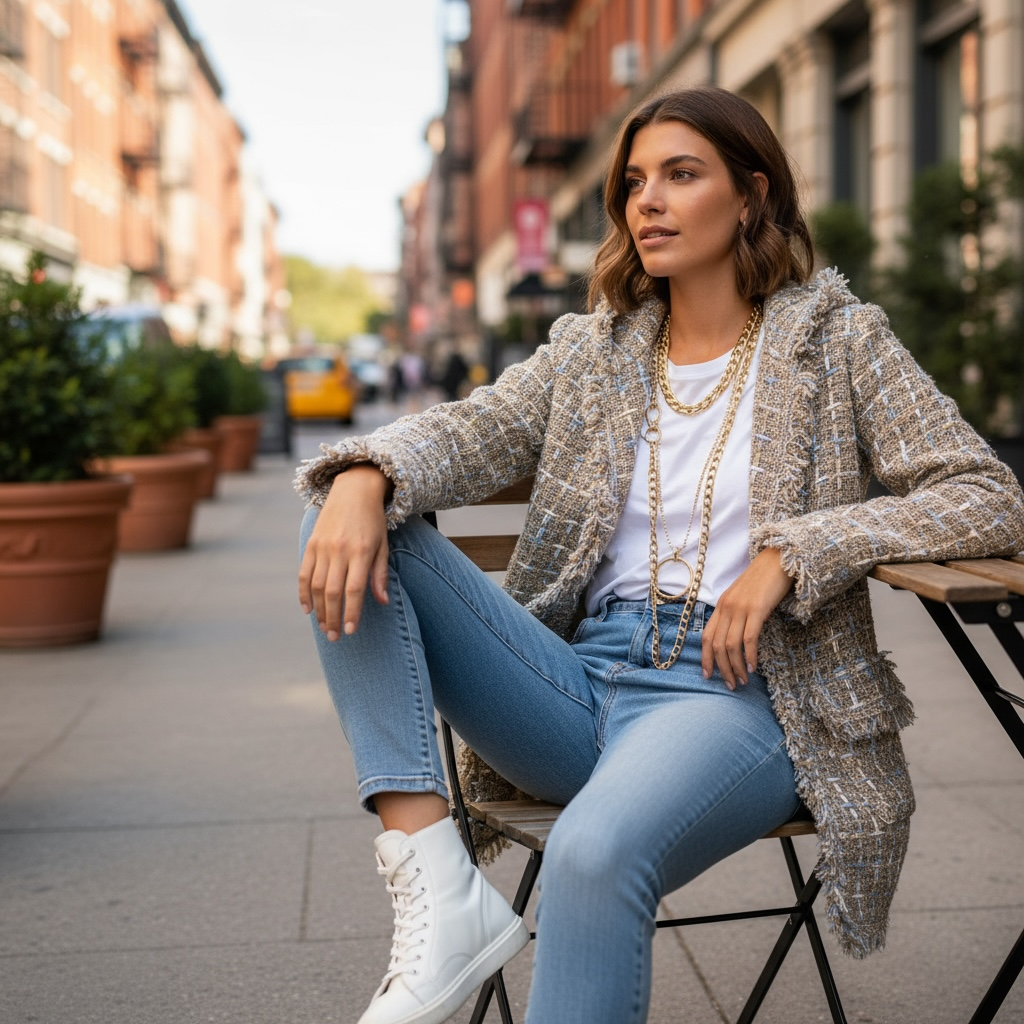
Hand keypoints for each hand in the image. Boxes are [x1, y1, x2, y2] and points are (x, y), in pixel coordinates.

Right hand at [298, 465, 391, 639]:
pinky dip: (304, 593)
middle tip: (334, 637)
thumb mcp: (383, 545)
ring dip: (319, 610)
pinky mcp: (311, 544)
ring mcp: (323, 547)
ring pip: (317, 586)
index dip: (351, 613)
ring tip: (324, 627)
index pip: (354, 590)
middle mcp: (340, 550)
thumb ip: (380, 574)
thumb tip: (382, 602)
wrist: (353, 490)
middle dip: (333, 618)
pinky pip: (304, 573)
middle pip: (333, 592)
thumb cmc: (373, 521)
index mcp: (362, 552)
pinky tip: (308, 609)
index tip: (350, 631)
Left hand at [701, 548, 793, 689]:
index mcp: (721, 605)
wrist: (779, 558)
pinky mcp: (757, 608)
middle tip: (731, 685)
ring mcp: (740, 607)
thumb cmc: (764, 580)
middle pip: (717, 645)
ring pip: (731, 645)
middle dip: (722, 669)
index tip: (709, 676)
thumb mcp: (743, 597)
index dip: (706, 659)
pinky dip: (749, 655)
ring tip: (743, 681)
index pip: (707, 637)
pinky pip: (749, 638)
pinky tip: (753, 666)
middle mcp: (726, 607)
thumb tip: (735, 640)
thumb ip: (736, 615)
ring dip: (736, 667)